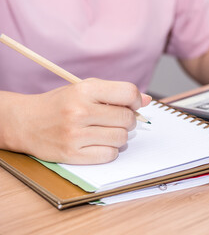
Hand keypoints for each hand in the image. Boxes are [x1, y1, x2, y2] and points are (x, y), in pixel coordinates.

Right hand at [6, 78, 151, 163]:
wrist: (26, 122)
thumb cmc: (60, 104)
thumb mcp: (84, 89)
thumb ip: (115, 93)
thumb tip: (147, 100)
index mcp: (84, 90)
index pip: (128, 92)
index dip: (136, 100)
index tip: (133, 104)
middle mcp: (80, 111)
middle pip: (127, 119)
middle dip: (129, 120)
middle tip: (118, 120)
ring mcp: (75, 135)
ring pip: (121, 138)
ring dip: (120, 136)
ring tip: (107, 131)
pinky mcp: (72, 154)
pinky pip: (109, 155)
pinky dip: (110, 150)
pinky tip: (100, 143)